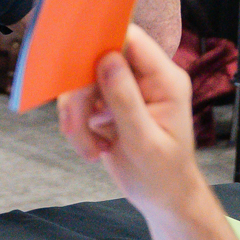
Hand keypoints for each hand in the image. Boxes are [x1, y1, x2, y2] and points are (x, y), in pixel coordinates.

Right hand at [57, 28, 203, 223]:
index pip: (131, 40)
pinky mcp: (109, 105)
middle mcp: (145, 79)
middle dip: (80, 94)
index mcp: (164, 79)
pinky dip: (78, 125)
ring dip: (77, 116)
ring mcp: (126, 90)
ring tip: (90, 149)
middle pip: (99, 61)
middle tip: (74, 127)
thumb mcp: (144, 142)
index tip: (75, 60)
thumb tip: (107, 60)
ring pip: (84, 82)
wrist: (163, 199)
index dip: (102, 42)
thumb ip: (125, 100)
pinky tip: (93, 148)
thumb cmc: (163, 175)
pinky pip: (81, 102)